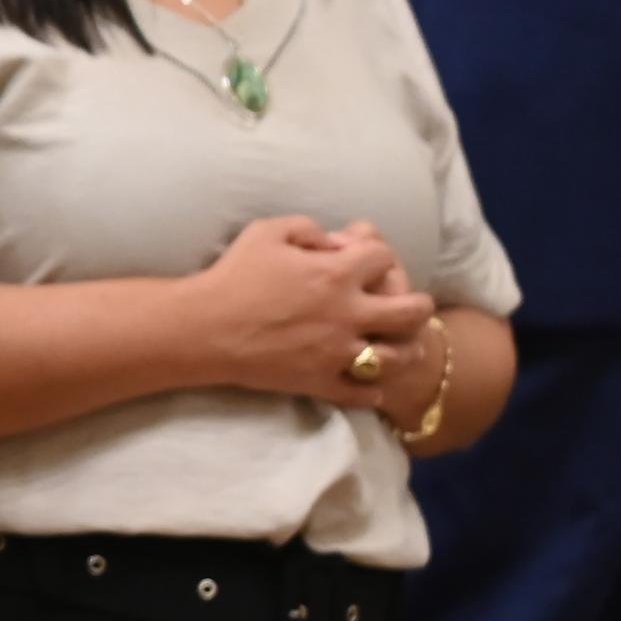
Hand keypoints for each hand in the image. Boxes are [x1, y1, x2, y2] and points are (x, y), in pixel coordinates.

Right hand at [186, 216, 437, 410]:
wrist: (202, 328)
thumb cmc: (232, 276)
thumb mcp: (267, 231)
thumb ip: (308, 228)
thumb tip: (333, 241)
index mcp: (337, 274)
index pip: (384, 257)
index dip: (377, 253)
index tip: (363, 259)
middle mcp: (348, 313)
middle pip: (412, 310)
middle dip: (418, 304)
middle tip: (411, 305)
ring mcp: (338, 351)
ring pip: (398, 356)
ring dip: (405, 348)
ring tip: (400, 346)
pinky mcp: (321, 381)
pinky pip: (364, 393)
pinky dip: (372, 389)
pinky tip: (368, 380)